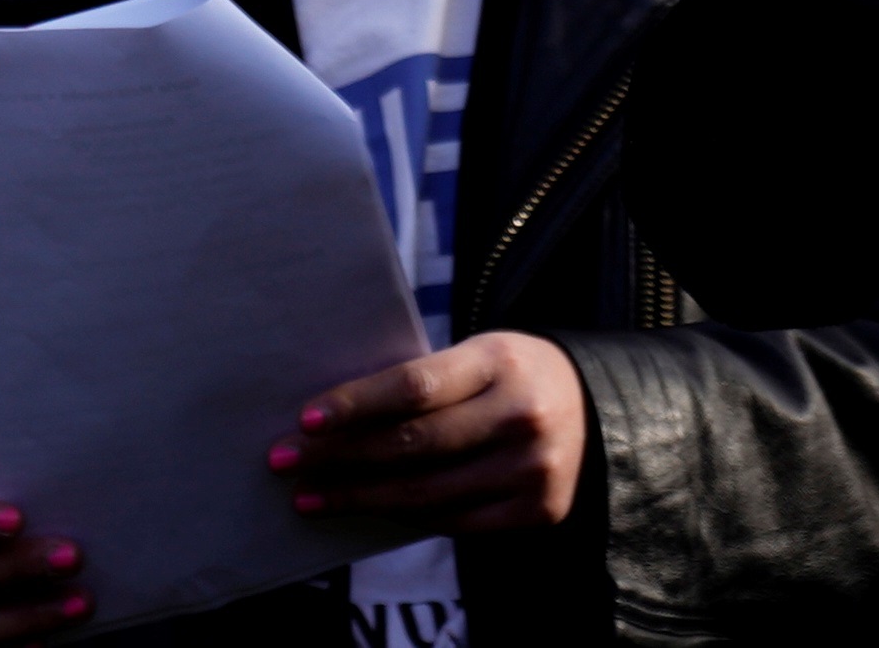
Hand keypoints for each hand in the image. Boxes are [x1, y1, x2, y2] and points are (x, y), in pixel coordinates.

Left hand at [269, 333, 585, 533]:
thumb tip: (331, 419)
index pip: (416, 386)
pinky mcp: (536, 510)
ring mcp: (533, 467)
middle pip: (412, 444)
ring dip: (356, 498)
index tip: (305, 420)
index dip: (357, 404)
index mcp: (502, 360)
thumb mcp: (480, 357)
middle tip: (283, 463)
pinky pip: (451, 521)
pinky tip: (367, 512)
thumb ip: (424, 383)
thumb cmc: (510, 378)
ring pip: (425, 492)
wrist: (594, 410)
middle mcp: (521, 413)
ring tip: (309, 498)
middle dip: (338, 457)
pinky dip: (402, 517)